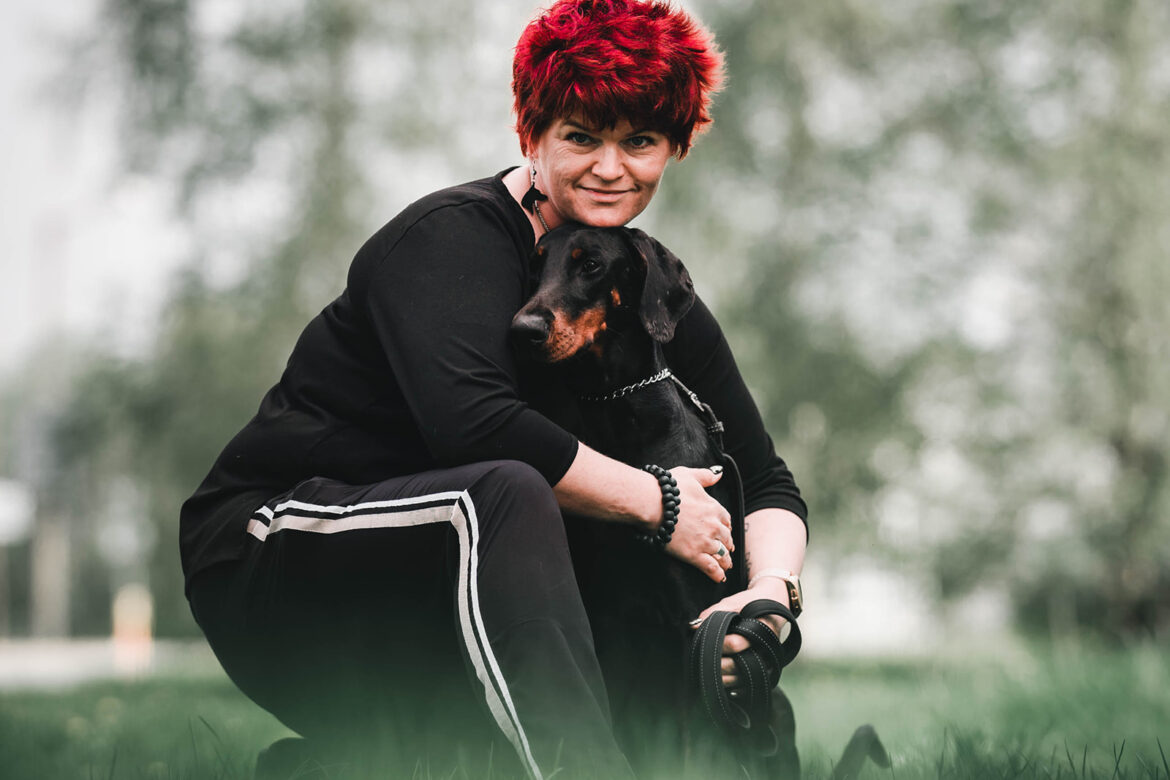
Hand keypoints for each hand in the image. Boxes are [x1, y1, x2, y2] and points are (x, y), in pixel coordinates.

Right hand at [662, 466, 733, 582]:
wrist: (652, 503)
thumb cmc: (668, 488)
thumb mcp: (689, 475)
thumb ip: (706, 476)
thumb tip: (719, 473)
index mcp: (714, 507)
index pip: (727, 519)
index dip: (726, 526)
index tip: (725, 531)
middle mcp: (714, 526)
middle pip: (727, 538)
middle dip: (728, 544)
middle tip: (728, 550)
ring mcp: (705, 541)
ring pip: (722, 554)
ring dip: (725, 561)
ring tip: (726, 566)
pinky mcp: (694, 555)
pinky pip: (711, 568)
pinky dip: (717, 574)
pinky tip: (720, 578)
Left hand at [690, 579, 790, 689]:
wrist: (775, 603)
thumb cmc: (753, 602)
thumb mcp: (736, 601)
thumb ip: (715, 612)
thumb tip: (693, 626)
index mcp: (762, 630)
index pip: (735, 644)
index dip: (716, 643)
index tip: (703, 639)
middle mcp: (767, 649)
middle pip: (738, 665)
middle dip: (716, 663)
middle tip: (700, 659)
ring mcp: (768, 662)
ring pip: (741, 679)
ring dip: (721, 677)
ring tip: (706, 670)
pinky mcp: (765, 671)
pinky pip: (747, 685)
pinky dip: (732, 685)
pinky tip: (721, 681)